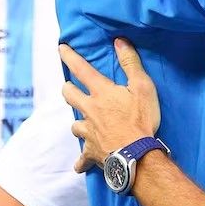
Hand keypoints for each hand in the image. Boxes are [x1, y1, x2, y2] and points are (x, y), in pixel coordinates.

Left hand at [60, 39, 160, 173]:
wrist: (137, 154)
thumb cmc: (141, 119)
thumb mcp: (143, 87)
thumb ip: (131, 63)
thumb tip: (119, 41)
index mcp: (101, 93)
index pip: (82, 70)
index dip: (70, 57)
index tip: (61, 48)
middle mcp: (90, 110)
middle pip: (69, 96)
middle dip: (68, 89)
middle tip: (69, 88)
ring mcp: (88, 132)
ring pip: (75, 125)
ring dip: (79, 123)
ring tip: (83, 124)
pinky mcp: (91, 152)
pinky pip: (82, 158)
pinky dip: (81, 161)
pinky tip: (80, 164)